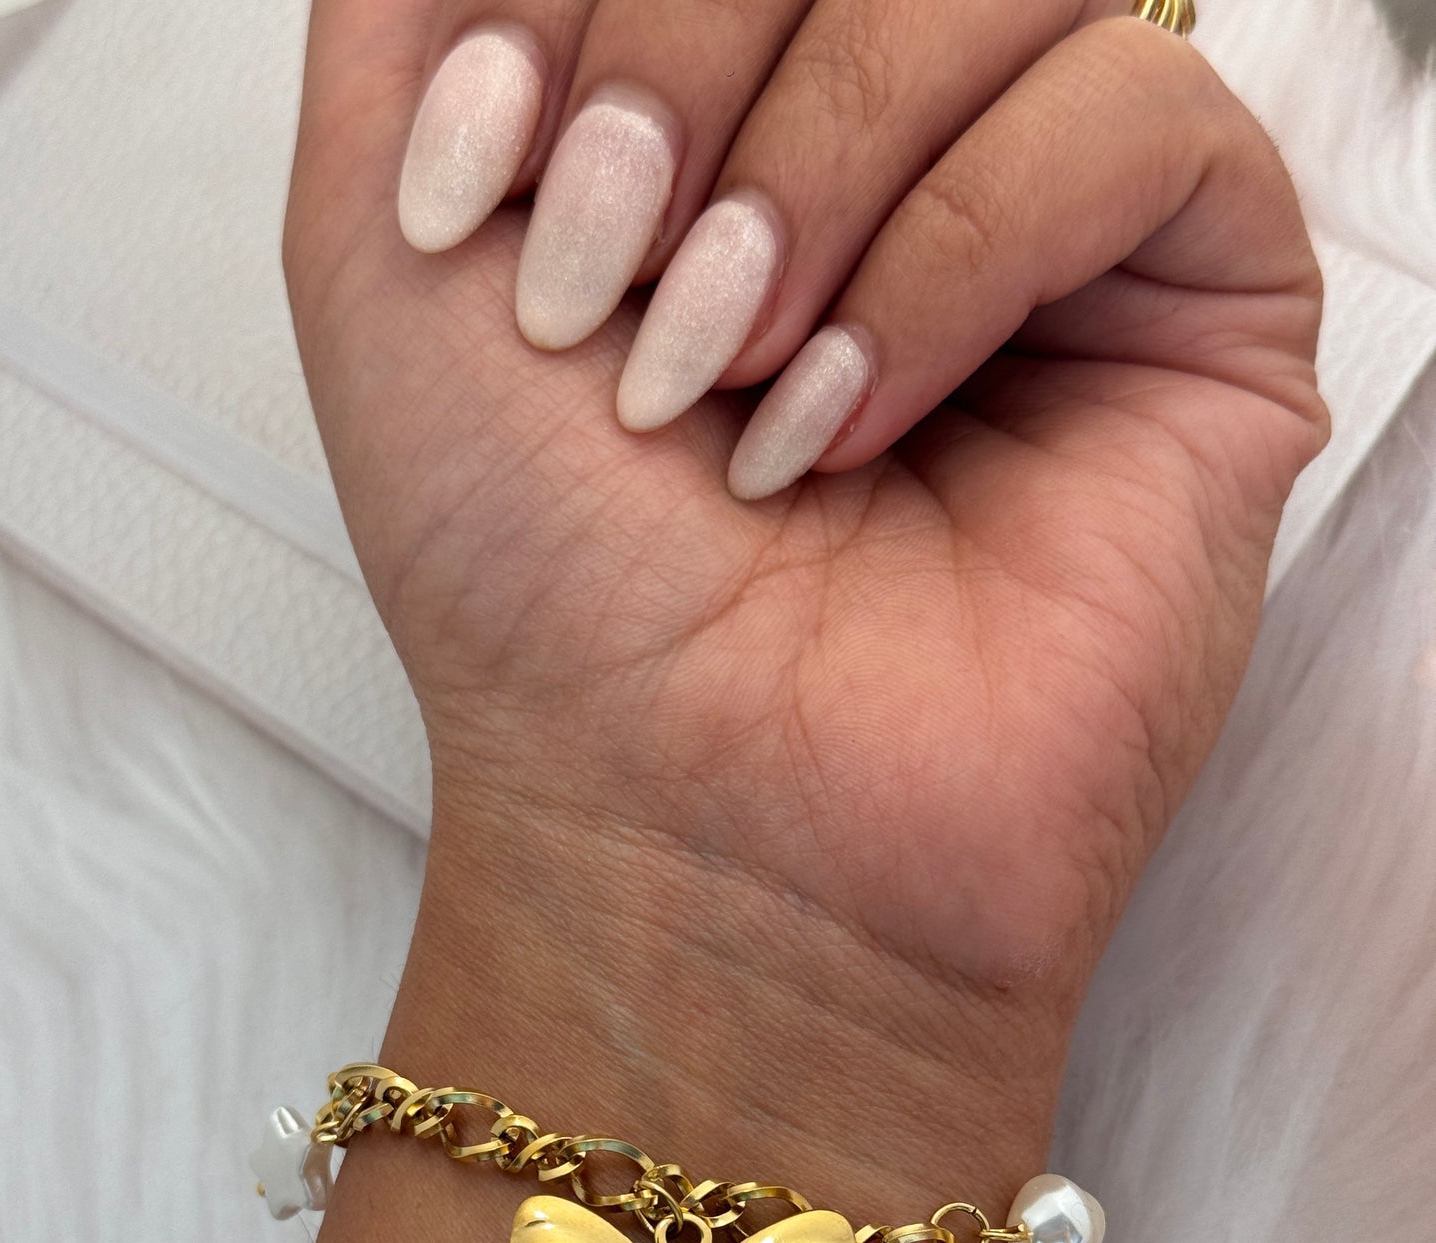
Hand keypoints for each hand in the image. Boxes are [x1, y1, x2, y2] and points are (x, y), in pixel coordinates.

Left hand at [285, 0, 1324, 1087]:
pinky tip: (857, 419)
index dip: (598, 10)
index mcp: (734, 110)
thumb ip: (422, 4)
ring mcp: (1059, 229)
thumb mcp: (380, 239)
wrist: (685, 823)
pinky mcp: (1200, 310)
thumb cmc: (540, 579)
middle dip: (682, 71)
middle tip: (611, 293)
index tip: (496, 201)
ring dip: (818, 170)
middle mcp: (902, 152)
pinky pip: (1127, 119)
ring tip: (729, 380)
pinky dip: (958, 252)